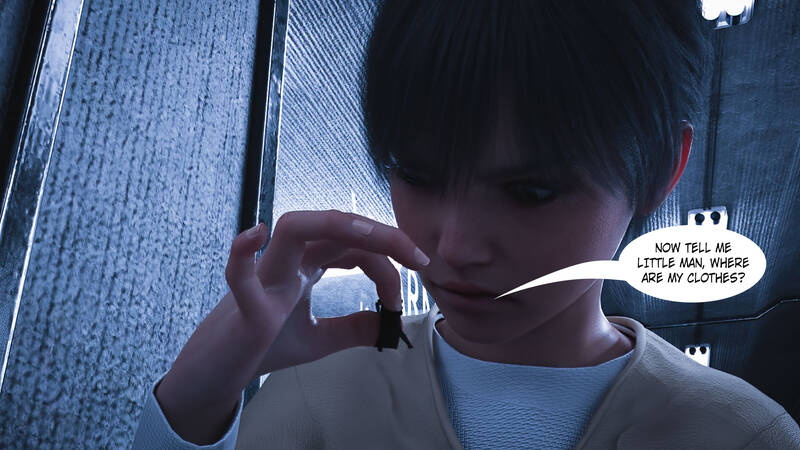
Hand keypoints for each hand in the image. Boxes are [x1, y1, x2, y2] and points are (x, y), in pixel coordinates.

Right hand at [154, 210, 428, 443]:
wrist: (220, 374)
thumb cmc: (264, 347)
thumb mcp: (320, 338)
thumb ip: (355, 328)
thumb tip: (390, 322)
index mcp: (305, 265)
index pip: (354, 248)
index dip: (387, 265)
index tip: (401, 301)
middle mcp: (287, 261)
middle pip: (334, 227)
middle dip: (379, 233)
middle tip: (418, 257)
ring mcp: (265, 278)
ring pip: (294, 228)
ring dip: (338, 226)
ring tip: (376, 237)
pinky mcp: (244, 307)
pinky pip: (238, 274)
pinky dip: (242, 253)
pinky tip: (256, 234)